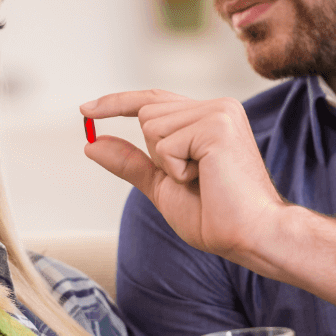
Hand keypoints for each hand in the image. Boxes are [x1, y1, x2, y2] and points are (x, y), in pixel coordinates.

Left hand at [80, 90, 286, 261]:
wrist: (251, 236)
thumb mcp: (163, 185)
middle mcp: (218, 106)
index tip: (85, 110)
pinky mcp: (217, 126)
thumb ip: (131, 163)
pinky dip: (176, 170)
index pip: (154, 99)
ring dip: (168, 164)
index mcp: (210, 116)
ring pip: (152, 128)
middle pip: (147, 114)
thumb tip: (92, 143)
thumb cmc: (216, 216)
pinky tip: (206, 179)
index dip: (117, 103)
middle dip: (158, 154)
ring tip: (203, 180)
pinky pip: (165, 145)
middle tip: (194, 179)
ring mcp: (219, 112)